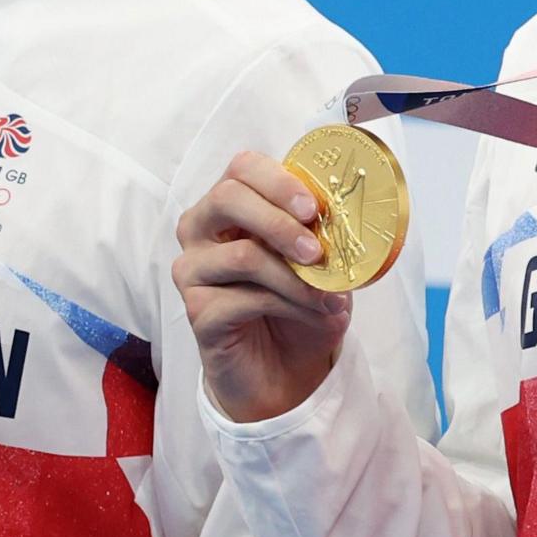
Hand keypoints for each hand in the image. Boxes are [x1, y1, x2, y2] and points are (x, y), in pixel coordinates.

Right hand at [171, 151, 355, 423]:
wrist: (282, 369)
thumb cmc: (297, 305)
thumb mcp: (318, 263)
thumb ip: (319, 232)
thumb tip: (344, 211)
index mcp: (229, 205)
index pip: (242, 168)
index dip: (278, 181)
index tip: (313, 208)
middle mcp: (200, 230)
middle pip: (228, 198)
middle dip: (280, 222)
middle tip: (316, 250)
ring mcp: (192, 271)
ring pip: (243, 255)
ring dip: (296, 277)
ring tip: (330, 296)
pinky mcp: (196, 311)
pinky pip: (244, 298)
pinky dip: (289, 304)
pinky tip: (314, 314)